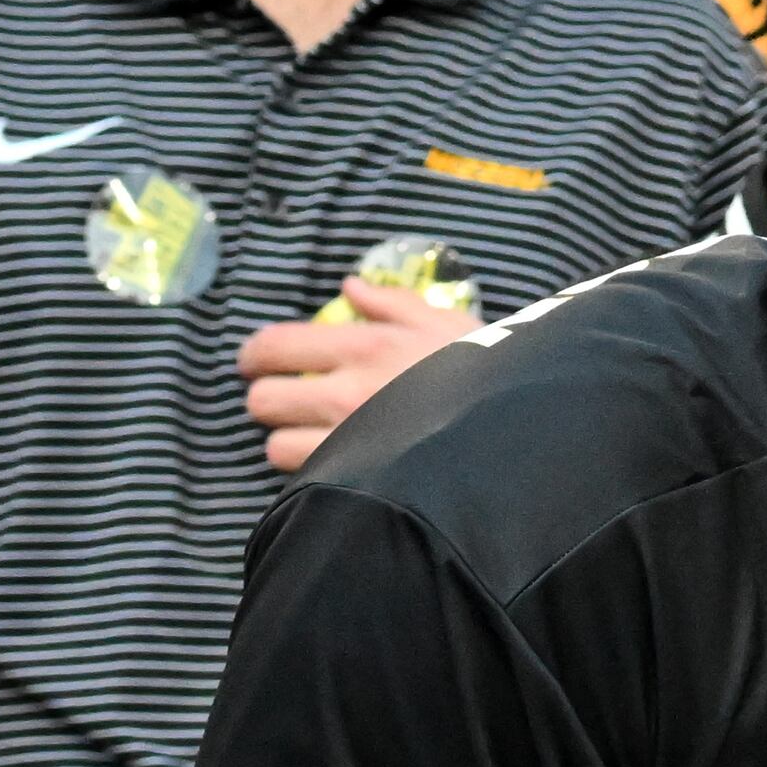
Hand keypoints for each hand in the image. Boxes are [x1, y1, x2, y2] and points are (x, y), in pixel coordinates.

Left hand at [236, 280, 483, 470]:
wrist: (512, 433)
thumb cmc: (483, 374)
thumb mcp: (445, 323)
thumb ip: (392, 302)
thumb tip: (351, 286)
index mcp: (364, 346)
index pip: (274, 346)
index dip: (254, 354)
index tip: (255, 361)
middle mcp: (345, 393)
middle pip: (262, 400)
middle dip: (269, 398)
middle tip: (288, 400)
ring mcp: (347, 441)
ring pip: (276, 446)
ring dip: (288, 441)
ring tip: (311, 437)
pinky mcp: (356, 480)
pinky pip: (306, 479)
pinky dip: (312, 472)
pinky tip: (336, 464)